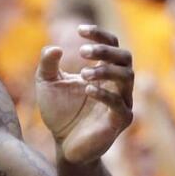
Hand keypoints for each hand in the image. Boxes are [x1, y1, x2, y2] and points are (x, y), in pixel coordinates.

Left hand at [37, 26, 133, 163]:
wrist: (64, 145)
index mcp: (104, 71)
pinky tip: (87, 89)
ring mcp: (122, 102)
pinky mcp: (120, 121)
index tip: (79, 30)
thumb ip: (47, 65)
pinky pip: (120, 104)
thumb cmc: (59, 112)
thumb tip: (54, 48)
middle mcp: (117, 84)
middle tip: (82, 52)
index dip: (99, 35)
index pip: (112, 46)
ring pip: (127, 77)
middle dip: (105, 51)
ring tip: (83, 73)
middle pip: (125, 57)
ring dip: (105, 71)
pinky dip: (105, 94)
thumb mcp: (47, 84)